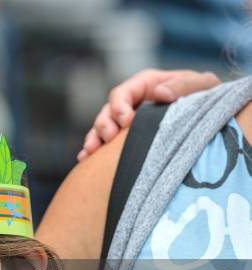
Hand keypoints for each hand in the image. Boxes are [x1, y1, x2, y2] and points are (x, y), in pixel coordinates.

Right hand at [78, 69, 220, 160]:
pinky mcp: (126, 139)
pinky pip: (104, 144)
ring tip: (89, 151)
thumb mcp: (200, 85)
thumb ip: (182, 85)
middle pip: (108, 111)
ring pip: (102, 128)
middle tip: (108, 137)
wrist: (211, 117)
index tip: (126, 121)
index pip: (123, 92)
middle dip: (104, 124)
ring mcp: (127, 122)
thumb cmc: (206, 97)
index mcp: (146, 85)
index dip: (120, 106)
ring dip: (93, 138)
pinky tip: (84, 158)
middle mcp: (133, 103)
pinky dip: (93, 151)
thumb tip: (159, 93)